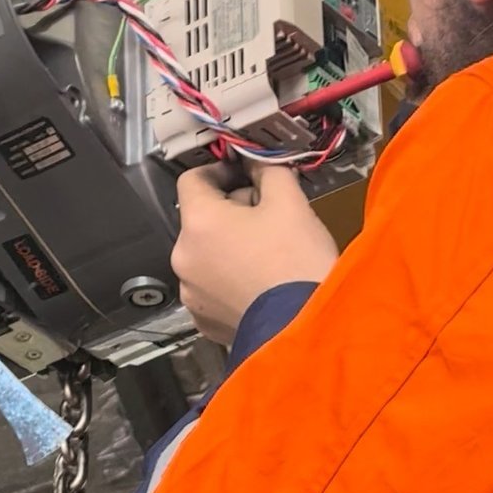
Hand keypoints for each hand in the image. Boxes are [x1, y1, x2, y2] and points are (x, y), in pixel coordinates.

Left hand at [171, 161, 339, 345]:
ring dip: (231, 246)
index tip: (242, 174)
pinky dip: (231, 279)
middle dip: (233, 212)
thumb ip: (268, 171)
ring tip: (269, 254)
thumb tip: (258, 164)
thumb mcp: (290, 202)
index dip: (220, 171)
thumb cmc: (297, 267)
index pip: (192, 179)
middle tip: (270, 218)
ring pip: (207, 253)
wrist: (307, 328)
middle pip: (202, 218)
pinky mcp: (204, 317)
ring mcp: (191, 292)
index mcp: (199, 222)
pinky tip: (261, 281)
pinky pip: (213, 286)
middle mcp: (184, 257)